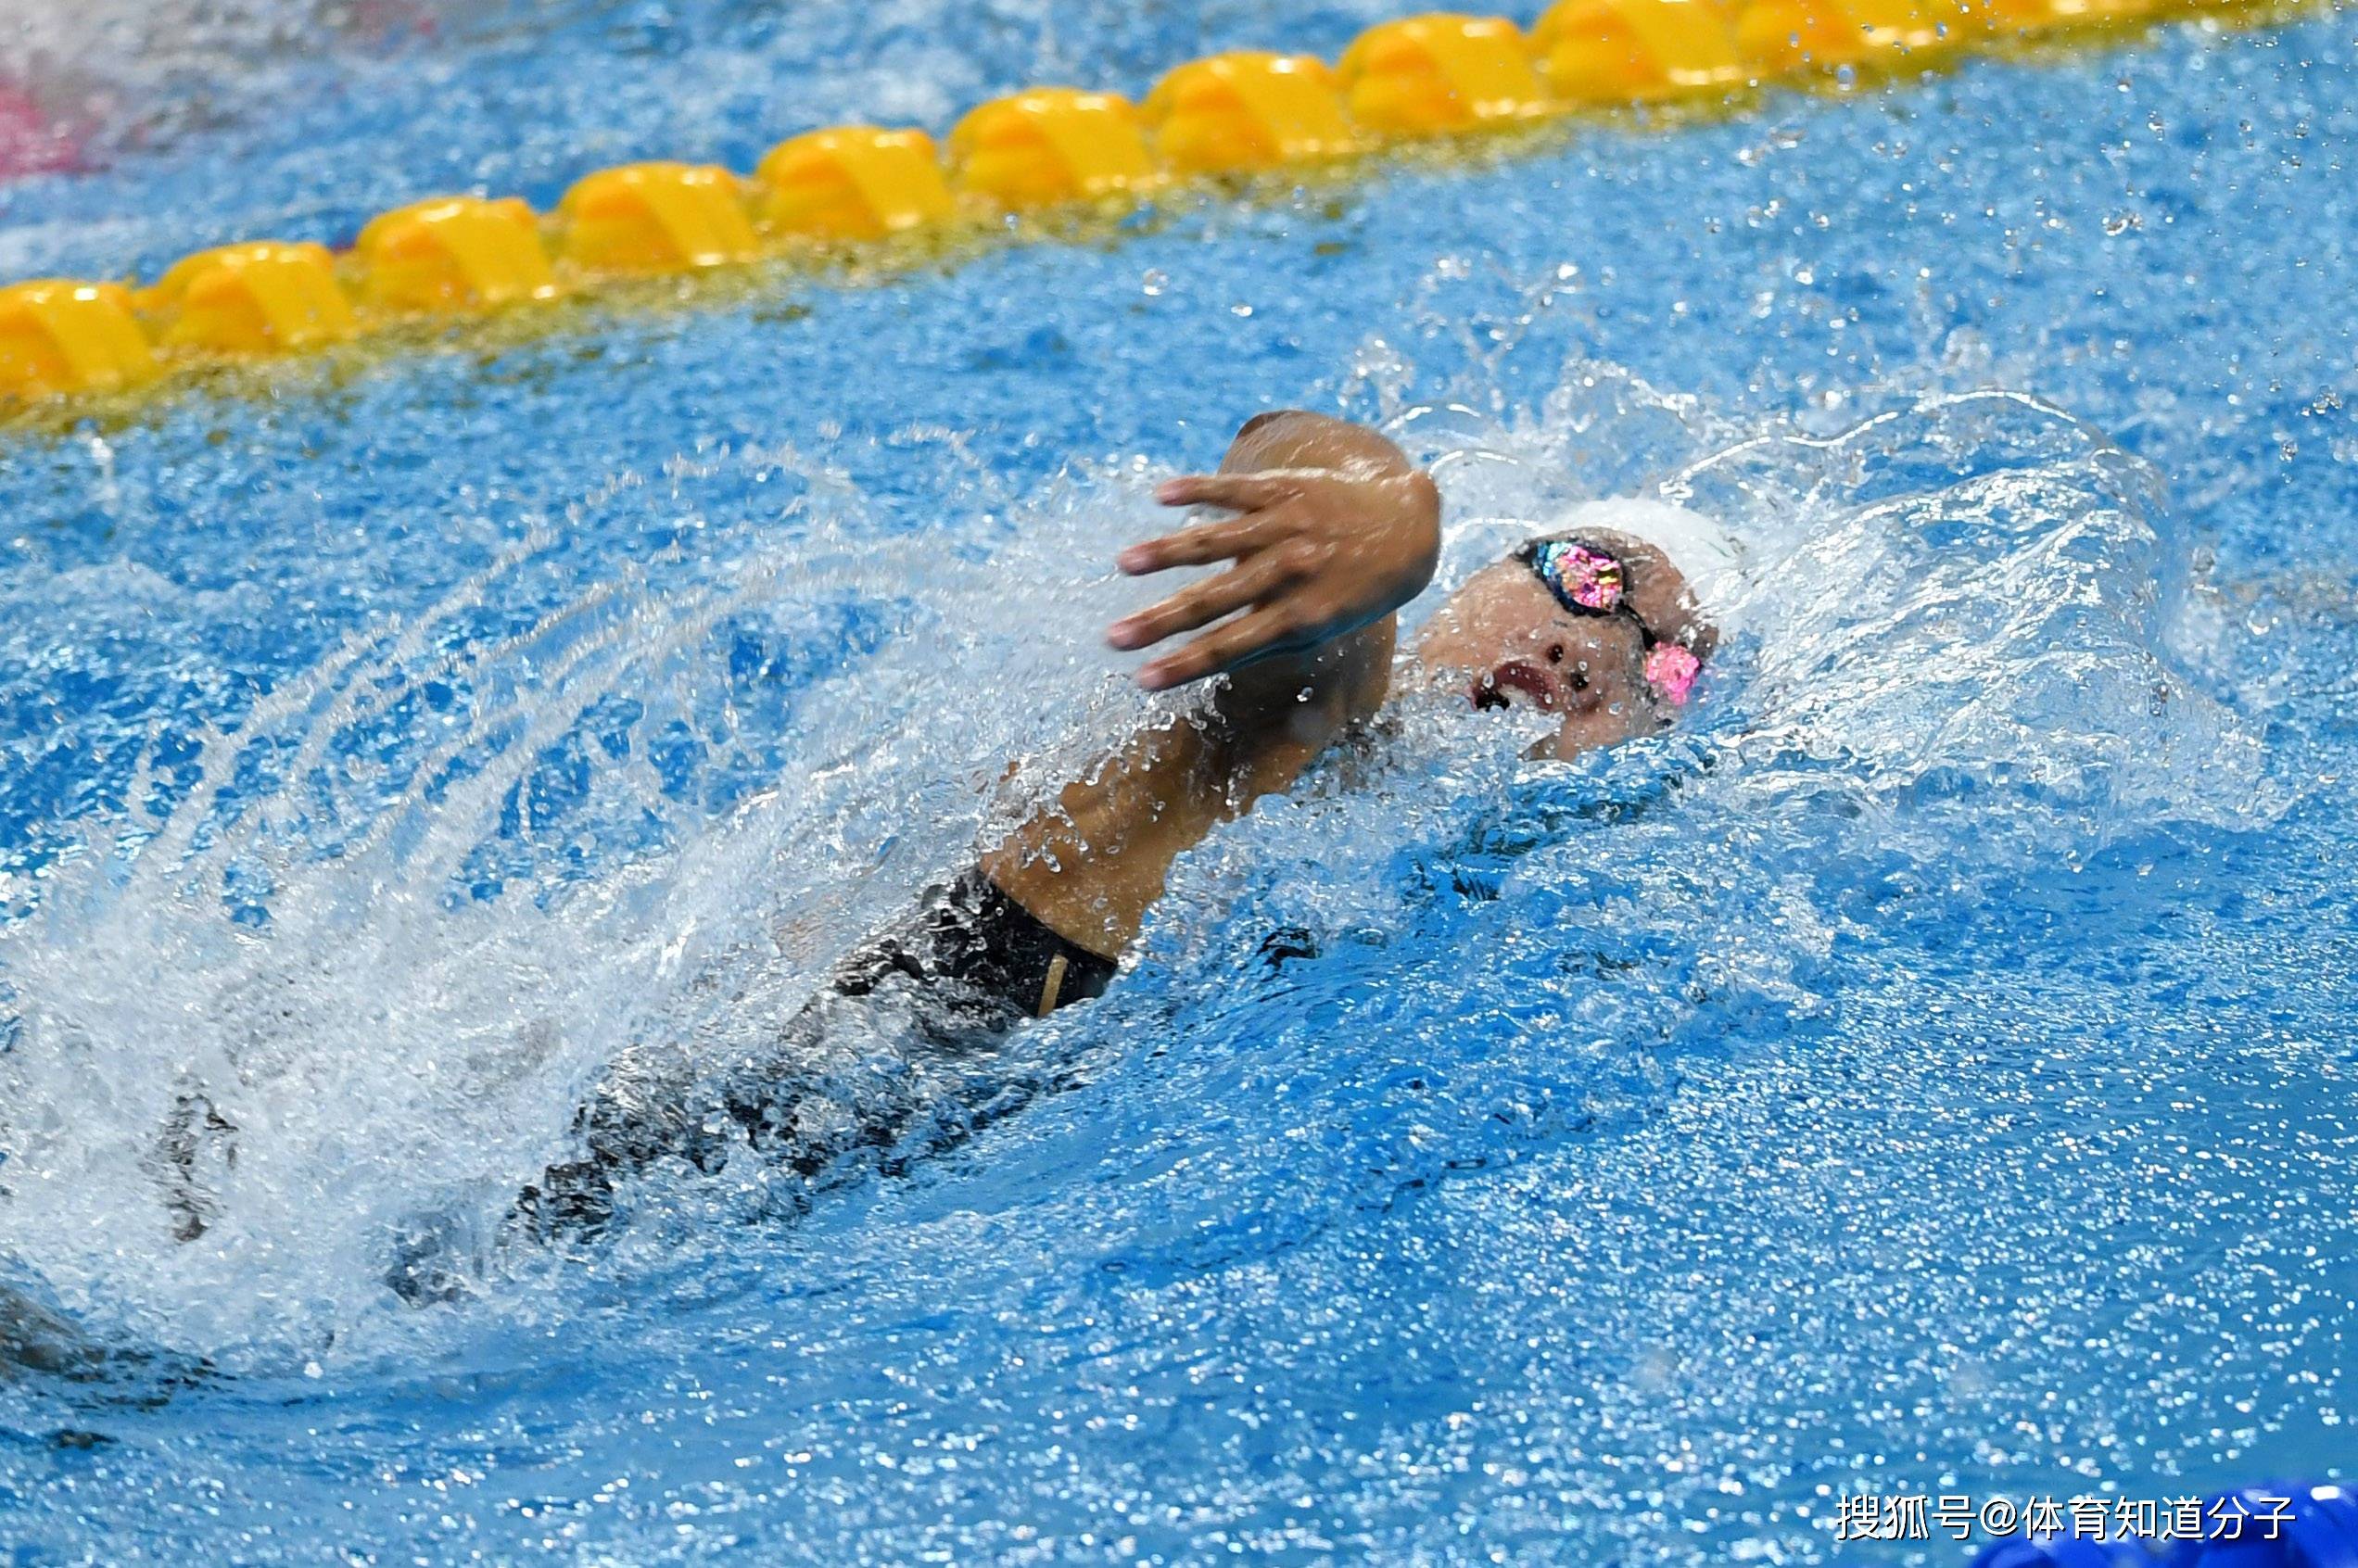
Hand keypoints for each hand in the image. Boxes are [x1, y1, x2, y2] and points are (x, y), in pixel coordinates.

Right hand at [1106, 466, 1440, 690]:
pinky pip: (1236, 490)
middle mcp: (1290, 573)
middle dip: (1159, 622)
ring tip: (1124, 564)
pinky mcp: (1285, 488)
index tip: (1142, 681)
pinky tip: (1159, 496)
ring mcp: (1286, 527)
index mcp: (1300, 616)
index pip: (1230, 645)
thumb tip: (1208, 661)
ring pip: (1217, 542)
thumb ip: (1271, 642)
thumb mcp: (1326, 627)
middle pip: (1212, 601)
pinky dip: (1198, 490)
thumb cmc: (1357, 591)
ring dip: (1166, 553)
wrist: (1408, 530)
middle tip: (1113, 639)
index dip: (1184, 665)